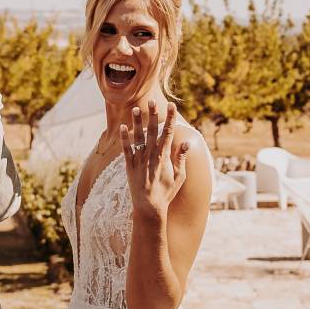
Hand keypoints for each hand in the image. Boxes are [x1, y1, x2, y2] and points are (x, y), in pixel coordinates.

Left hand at [122, 102, 188, 224]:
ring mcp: (139, 160)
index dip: (170, 118)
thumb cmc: (166, 192)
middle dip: (153, 115)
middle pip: (152, 131)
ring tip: (136, 109)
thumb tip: (186, 144)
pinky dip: (124, 138)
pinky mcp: (129, 166)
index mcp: (164, 157)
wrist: (149, 207)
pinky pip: (126, 149)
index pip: (168, 133)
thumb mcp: (179, 177)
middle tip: (153, 101)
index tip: (172, 106)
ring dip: (137, 122)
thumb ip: (180, 159)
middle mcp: (151, 155)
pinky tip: (123, 126)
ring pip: (138, 137)